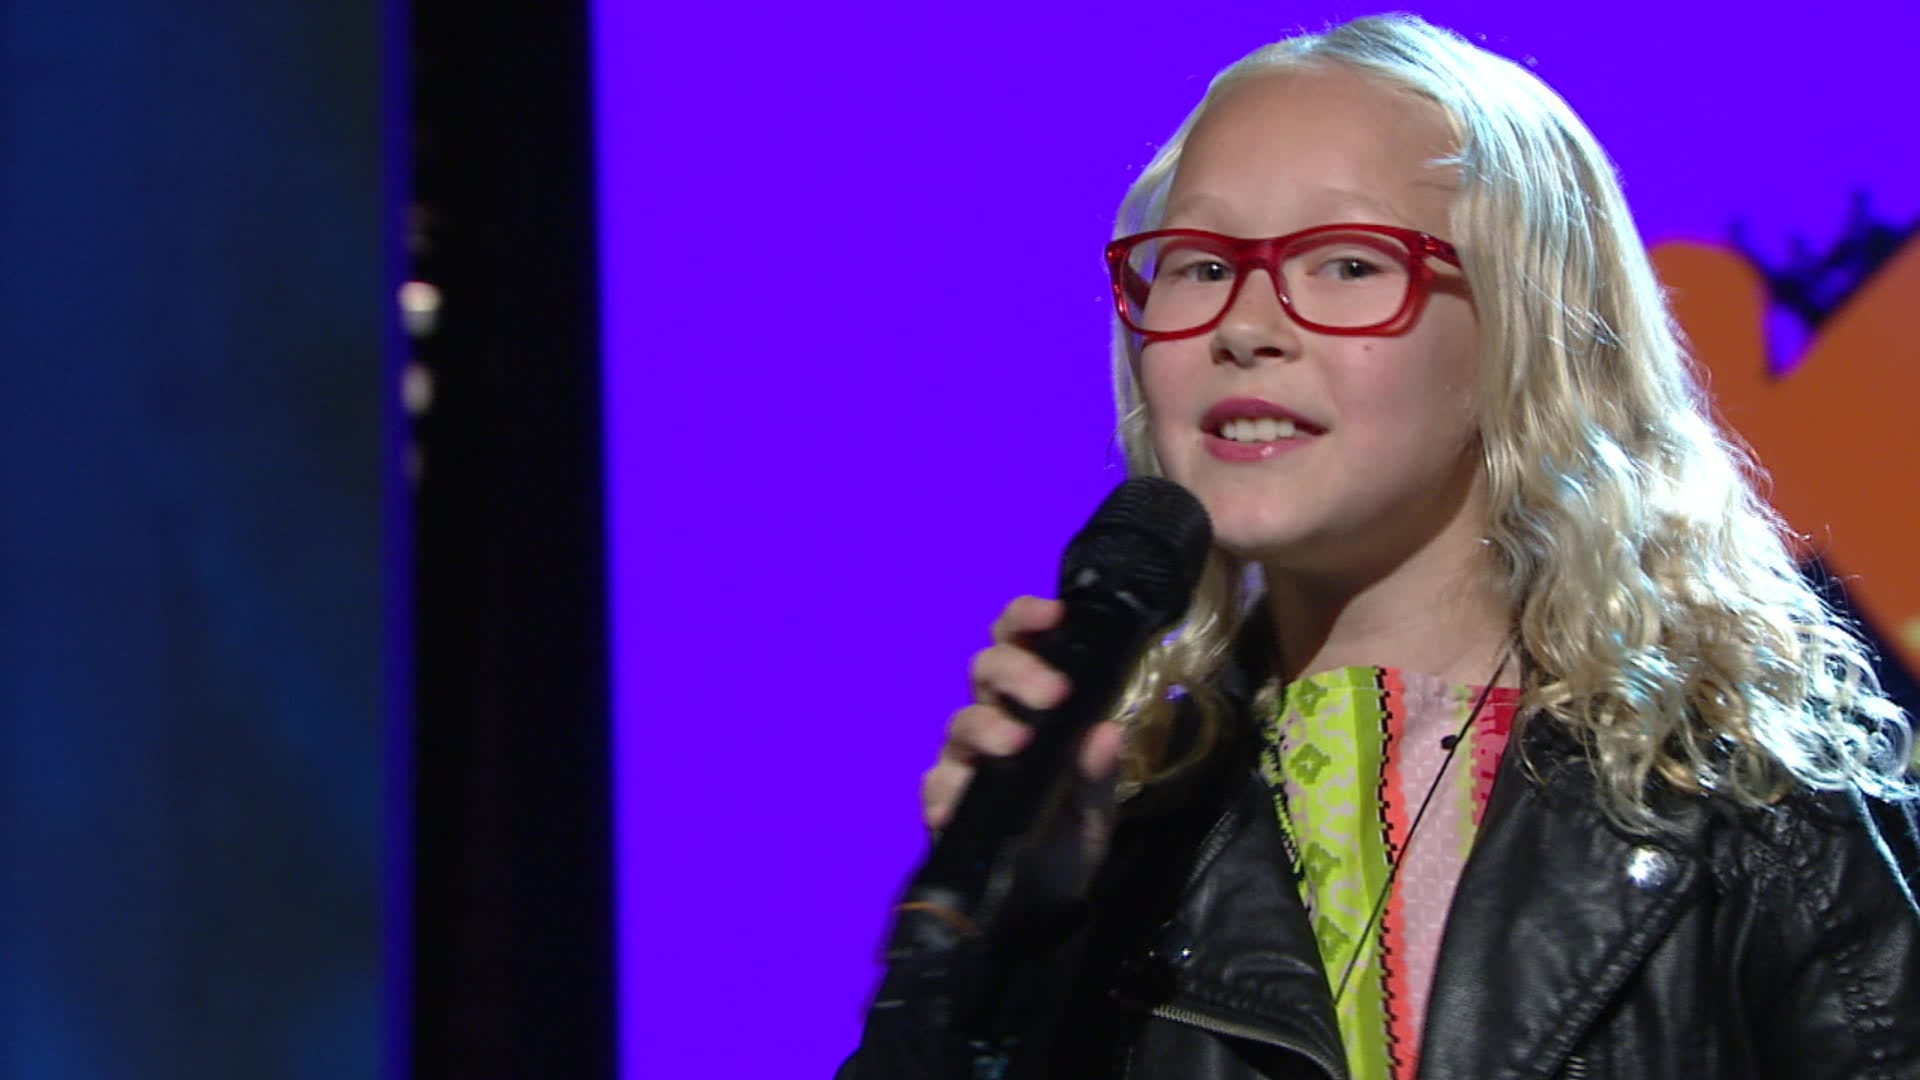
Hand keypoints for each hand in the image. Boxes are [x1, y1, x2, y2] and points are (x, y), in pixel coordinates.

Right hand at [920, 595, 1125, 901]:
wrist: (1041, 904)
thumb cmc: (1068, 837)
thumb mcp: (1095, 808)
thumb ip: (1099, 773)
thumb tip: (1107, 731)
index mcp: (1030, 705)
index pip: (1018, 642)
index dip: (1026, 618)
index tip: (1054, 614)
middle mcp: (992, 720)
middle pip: (985, 668)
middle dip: (1017, 669)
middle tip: (1053, 692)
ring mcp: (963, 760)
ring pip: (961, 720)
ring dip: (989, 724)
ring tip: (1018, 743)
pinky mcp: (942, 802)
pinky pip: (936, 783)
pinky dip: (950, 787)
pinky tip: (964, 799)